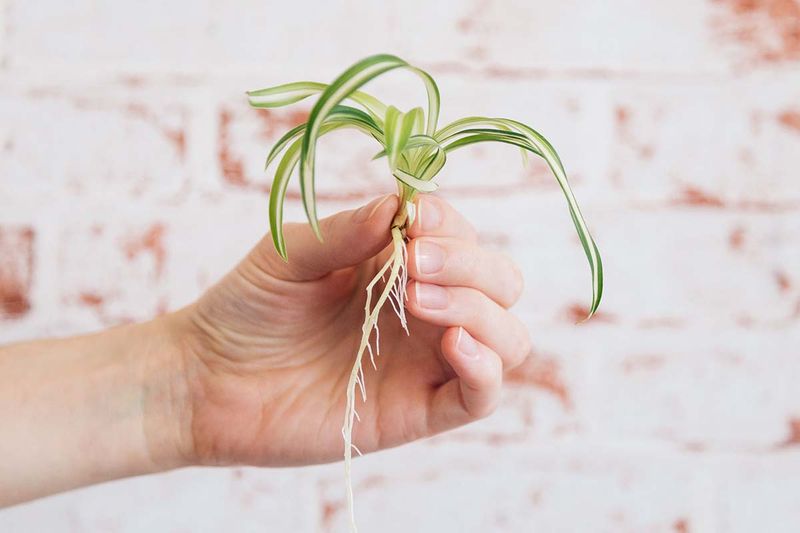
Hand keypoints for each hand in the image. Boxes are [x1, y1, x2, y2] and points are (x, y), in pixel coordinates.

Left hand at [172, 194, 530, 466]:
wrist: (206, 380)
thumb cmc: (247, 309)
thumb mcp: (290, 255)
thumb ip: (348, 231)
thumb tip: (402, 204)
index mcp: (400, 265)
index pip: (461, 236)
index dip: (449, 224)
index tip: (412, 220)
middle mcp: (424, 312)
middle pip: (500, 283)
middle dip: (470, 265)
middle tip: (414, 264)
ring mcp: (425, 362)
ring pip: (505, 336)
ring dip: (479, 309)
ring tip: (417, 300)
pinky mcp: (417, 411)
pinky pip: (481, 396)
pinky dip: (486, 367)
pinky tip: (453, 343)